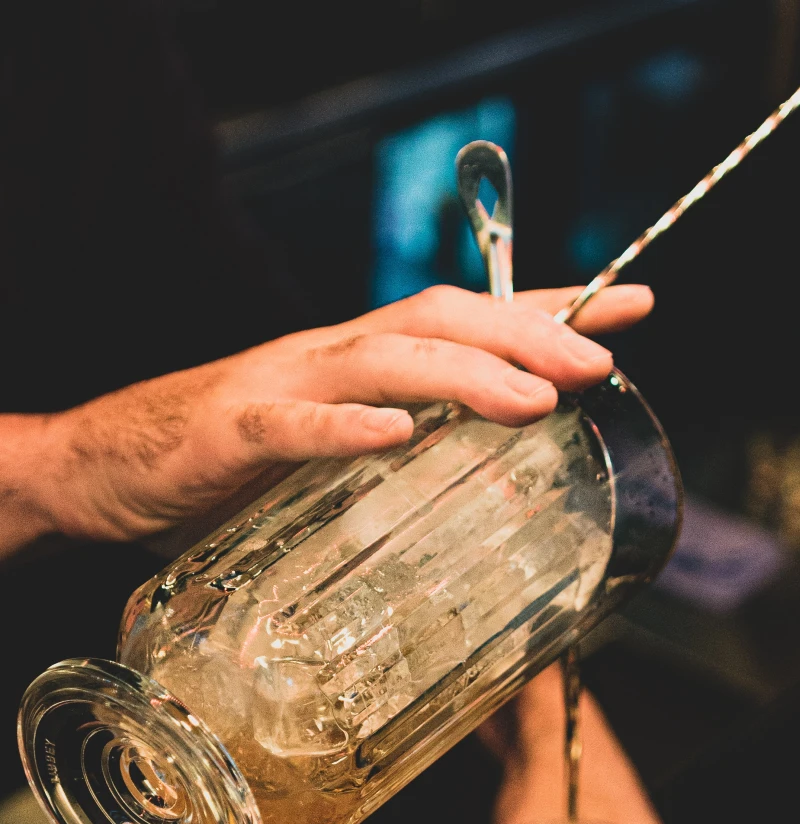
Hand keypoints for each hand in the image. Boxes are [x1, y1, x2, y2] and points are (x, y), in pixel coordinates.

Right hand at [0, 284, 651, 556]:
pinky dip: (346, 428)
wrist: (106, 464)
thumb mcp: (329, 452)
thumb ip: (394, 454)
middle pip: (438, 320)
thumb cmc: (228, 461)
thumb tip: (479, 478)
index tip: (630, 305)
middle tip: (598, 362)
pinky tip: (397, 436)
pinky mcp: (228, 432)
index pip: (469, 316)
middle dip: (524, 336)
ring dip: (463, 375)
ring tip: (534, 397)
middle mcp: (330, 357)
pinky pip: (292, 425)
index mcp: (361, 361)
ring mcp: (279, 386)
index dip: (549, 306)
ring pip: (381, 360)